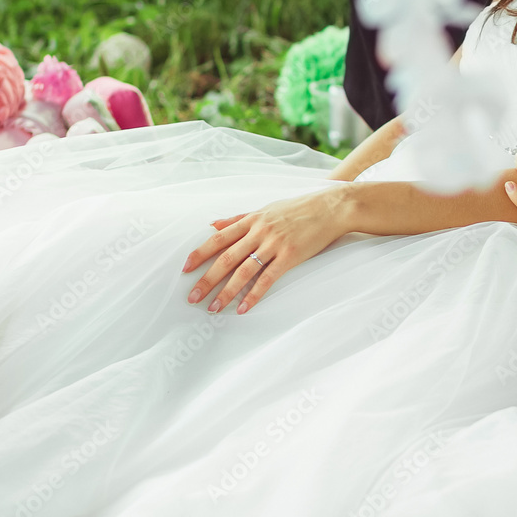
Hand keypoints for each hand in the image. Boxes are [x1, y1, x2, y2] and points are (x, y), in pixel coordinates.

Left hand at [183, 186, 350, 313]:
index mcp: (251, 220)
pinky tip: (243, 308)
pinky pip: (267, 279)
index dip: (200, 254)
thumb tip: (213, 223)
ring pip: (243, 271)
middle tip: (192, 297)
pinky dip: (253, 295)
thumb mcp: (266, 209)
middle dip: (207, 279)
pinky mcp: (290, 256)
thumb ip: (238, 218)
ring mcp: (274, 244)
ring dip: (226, 292)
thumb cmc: (299, 208)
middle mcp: (259, 232)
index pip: (218, 238)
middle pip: (226, 258)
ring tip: (214, 308)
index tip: (185, 268)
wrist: (331, 208)